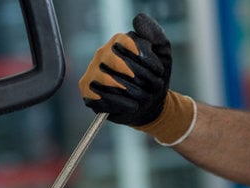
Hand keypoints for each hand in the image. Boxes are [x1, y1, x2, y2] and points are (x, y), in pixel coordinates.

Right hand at [78, 13, 194, 144]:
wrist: (149, 105)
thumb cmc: (153, 78)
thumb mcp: (162, 55)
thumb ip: (155, 35)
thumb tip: (137, 19)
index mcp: (118, 42)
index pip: (129, 43)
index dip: (147, 60)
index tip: (159, 72)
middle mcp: (102, 54)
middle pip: (119, 62)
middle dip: (141, 78)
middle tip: (153, 87)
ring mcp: (92, 72)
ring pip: (109, 80)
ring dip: (133, 92)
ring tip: (144, 98)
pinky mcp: (87, 91)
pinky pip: (100, 96)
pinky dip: (120, 103)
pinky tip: (132, 106)